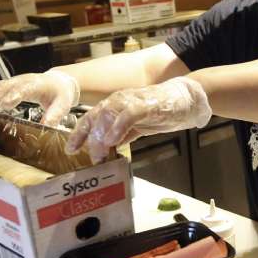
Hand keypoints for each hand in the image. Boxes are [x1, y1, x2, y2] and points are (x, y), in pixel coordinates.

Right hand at [0, 71, 79, 125]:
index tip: (4, 105)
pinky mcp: (11, 85)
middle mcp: (24, 81)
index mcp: (37, 85)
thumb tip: (46, 127)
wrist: (59, 82)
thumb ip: (54, 115)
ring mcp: (16, 81)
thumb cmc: (61, 93)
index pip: (24, 89)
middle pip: (6, 87)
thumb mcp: (62, 105)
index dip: (13, 96)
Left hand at [65, 77, 211, 162]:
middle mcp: (119, 100)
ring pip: (107, 115)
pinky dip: (118, 127)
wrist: (187, 99)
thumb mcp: (138, 127)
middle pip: (95, 117)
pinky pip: (128, 115)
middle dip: (89, 139)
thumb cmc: (163, 112)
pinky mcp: (147, 105)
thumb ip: (123, 134)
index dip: (79, 134)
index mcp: (115, 106)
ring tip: (100, 154)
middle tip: (92, 158)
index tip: (70, 150)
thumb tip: (108, 148)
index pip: (90, 118)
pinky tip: (114, 141)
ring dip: (101, 136)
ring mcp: (132, 101)